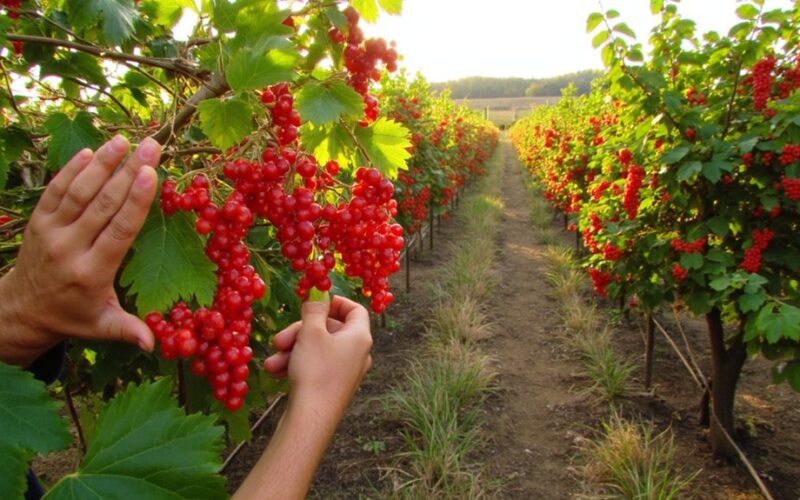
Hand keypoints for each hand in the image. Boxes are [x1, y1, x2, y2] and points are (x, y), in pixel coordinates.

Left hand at [0, 135, 160, 365]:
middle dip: (128, 172)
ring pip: (78, 191)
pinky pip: (56, 191)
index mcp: (91, 273)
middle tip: (150, 145)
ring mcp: (50, 232)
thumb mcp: (100, 326)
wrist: (21, 310)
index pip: (118, 230)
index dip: (136, 200)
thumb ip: (127, 330)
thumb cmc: (72, 316)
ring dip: (102, 163)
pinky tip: (92, 152)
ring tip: (123, 139)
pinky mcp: (37, 222)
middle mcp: (69, 248)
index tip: (151, 174)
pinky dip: (72, 170)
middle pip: (102, 203)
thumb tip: (154, 345)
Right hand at [264, 295, 372, 415]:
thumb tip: (319, 291)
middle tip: (279, 339)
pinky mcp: (333, 387)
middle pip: (329, 330)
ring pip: (317, 350)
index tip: (313, 302)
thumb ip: (314, 308)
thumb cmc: (315, 370)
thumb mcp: (311, 332)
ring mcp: (346, 372)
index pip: (355, 309)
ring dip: (292, 351)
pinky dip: (296, 365)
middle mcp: (358, 354)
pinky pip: (315, 367)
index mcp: (360, 337)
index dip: (335, 302)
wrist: (312, 419)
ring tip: (271, 362)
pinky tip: (275, 372)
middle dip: (300, 332)